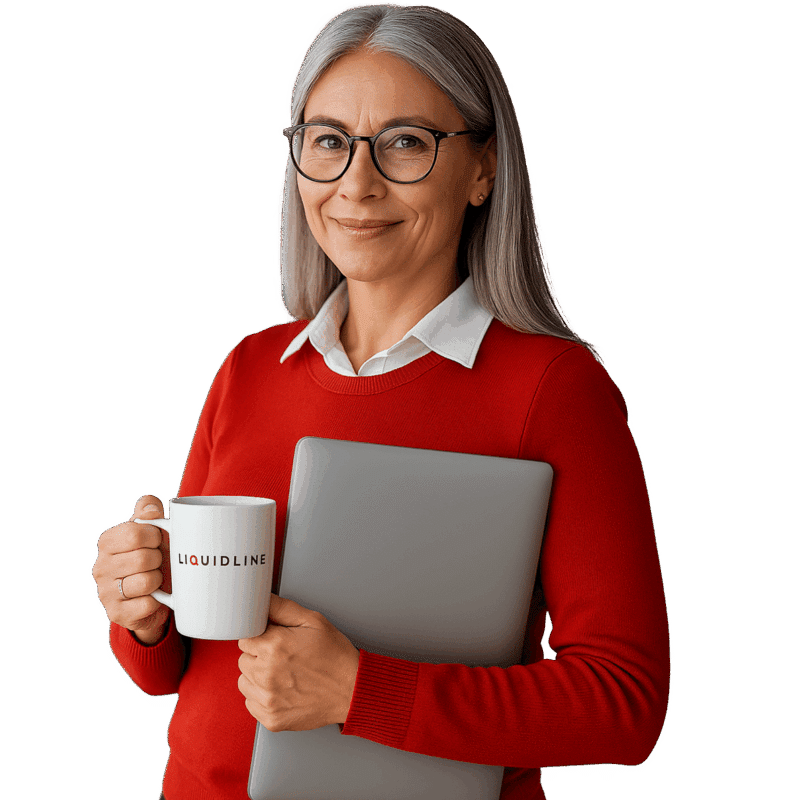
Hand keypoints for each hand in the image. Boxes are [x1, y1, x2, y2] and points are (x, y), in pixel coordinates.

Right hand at [91, 494, 171, 644]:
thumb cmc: (154, 557)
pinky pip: (148, 604)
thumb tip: (150, 507)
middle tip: (158, 562)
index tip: (158, 540)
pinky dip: (158, 600)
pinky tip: (154, 596)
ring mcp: (106, 592)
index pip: (134, 533)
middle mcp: (101, 567)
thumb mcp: (153, 531)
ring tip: (156, 578)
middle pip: (143, 558)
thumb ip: (150, 512)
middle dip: (159, 559)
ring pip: (146, 582)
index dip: (155, 536)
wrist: (155, 594)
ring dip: (159, 580)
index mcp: (108, 542)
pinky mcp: (117, 614)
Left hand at [237, 595, 359, 731]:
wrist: (352, 690)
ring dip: (257, 677)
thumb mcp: (313, 621)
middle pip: (243, 660)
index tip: (273, 640)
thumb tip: (261, 600)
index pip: (245, 638)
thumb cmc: (335, 655)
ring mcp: (268, 699)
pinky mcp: (271, 718)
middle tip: (282, 656)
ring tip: (282, 673)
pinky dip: (262, 697)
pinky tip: (282, 690)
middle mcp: (267, 674)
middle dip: (258, 655)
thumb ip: (282, 608)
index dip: (260, 637)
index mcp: (274, 646)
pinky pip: (251, 703)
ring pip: (244, 682)